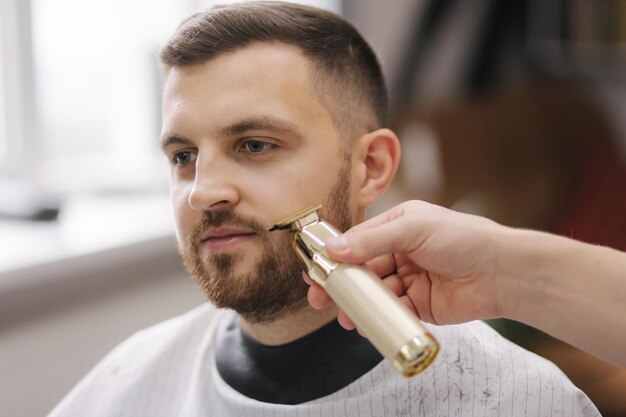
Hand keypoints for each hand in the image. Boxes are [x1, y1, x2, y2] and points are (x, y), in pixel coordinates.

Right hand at [304, 200, 508, 328]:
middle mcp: (402, 251)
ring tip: (343, 315)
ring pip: (375, 293)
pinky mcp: (420, 305)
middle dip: (341, 284)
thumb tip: (333, 248)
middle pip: (363, 269)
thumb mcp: (413, 229)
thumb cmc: (463, 238)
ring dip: (358, 303)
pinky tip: (365, 323)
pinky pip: (392, 311)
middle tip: (319, 297)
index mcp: (399, 226)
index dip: (336, 255)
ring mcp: (411, 279)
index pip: (359, 240)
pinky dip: (377, 318)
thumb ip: (371, 240)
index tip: (314, 268)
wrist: (502, 272)